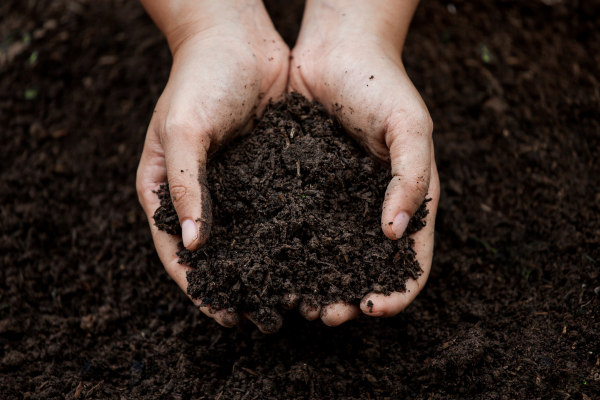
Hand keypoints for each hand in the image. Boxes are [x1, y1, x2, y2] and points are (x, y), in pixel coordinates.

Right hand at [136, 0, 288, 331]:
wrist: (238, 37)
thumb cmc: (199, 77)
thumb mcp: (183, 129)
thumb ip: (185, 185)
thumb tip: (194, 246)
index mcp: (165, 189)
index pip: (177, 252)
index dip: (198, 287)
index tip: (223, 315)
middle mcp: (200, 193)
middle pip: (215, 253)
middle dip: (236, 286)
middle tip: (262, 317)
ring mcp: (234, 185)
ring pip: (248, 237)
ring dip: (266, 267)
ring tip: (290, 296)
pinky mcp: (265, 172)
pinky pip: (275, 211)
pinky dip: (288, 235)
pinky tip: (310, 255)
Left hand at [288, 0, 439, 325]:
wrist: (336, 49)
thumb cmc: (382, 84)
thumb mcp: (411, 127)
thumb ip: (411, 179)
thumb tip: (394, 235)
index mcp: (407, 199)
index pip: (411, 260)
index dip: (397, 291)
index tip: (374, 308)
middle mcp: (371, 207)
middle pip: (365, 267)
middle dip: (349, 297)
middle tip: (326, 315)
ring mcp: (337, 200)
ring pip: (328, 255)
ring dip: (316, 283)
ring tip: (296, 301)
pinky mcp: (304, 188)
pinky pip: (297, 226)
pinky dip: (289, 251)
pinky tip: (271, 265)